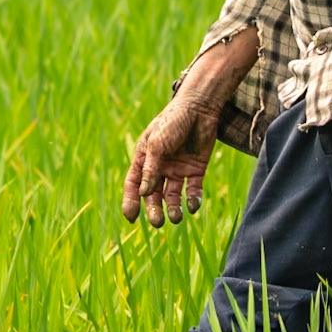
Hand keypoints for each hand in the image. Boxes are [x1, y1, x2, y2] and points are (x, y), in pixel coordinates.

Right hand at [120, 92, 219, 227]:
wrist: (200, 107)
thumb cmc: (173, 121)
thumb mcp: (158, 144)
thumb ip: (151, 169)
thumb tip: (144, 194)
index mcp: (145, 158)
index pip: (134, 184)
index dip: (131, 201)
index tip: (131, 218)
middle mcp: (160, 166)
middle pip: (153, 194)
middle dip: (154, 210)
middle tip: (157, 223)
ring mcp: (178, 169)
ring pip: (172, 196)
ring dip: (173, 208)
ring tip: (176, 217)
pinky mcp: (196, 169)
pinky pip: (193, 190)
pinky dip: (193, 200)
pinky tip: (192, 205)